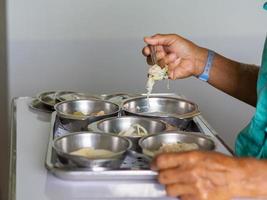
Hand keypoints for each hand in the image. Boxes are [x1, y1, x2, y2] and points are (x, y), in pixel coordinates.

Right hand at [143, 34, 207, 79]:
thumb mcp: (172, 38)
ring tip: (175, 58)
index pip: (147, 50)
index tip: (148, 50)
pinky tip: (172, 66)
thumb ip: (158, 38)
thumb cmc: (186, 48)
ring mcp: (162, 66)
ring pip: (156, 65)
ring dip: (166, 61)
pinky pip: (159, 74)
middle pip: (150, 59)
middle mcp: (160, 57)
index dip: (146, 51)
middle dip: (158, 55)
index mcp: (160, 48)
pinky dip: (165, 70)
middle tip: (166, 53)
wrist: (194, 59)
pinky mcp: (165, 74)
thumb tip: (146, 39)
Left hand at [151, 151, 266, 199]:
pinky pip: (180, 198)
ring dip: (171, 186)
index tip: (153, 164)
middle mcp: (189, 172)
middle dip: (161, 176)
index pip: (162, 160)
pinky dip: (182, 195)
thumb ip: (182, 157)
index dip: (154, 163)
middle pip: (162, 177)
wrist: (236, 177)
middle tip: (164, 174)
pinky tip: (188, 190)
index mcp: (189, 158)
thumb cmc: (220, 163)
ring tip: (178, 183)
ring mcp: (193, 187)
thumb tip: (167, 160)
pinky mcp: (198, 199)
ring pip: (169, 190)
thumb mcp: (200, 153)